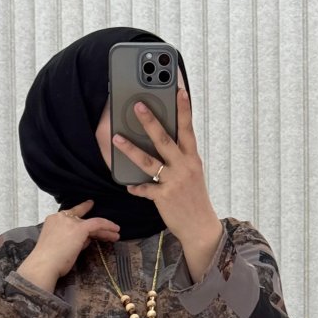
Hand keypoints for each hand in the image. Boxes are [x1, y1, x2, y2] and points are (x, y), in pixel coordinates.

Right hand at [32, 199, 120, 277]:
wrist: (44, 264)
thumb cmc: (48, 261)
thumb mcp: (60, 246)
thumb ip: (73, 240)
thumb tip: (86, 240)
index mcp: (53, 220)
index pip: (70, 215)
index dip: (82, 210)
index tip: (90, 205)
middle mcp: (61, 218)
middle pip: (82, 219)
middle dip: (96, 226)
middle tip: (109, 230)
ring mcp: (70, 222)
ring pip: (91, 223)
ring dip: (104, 229)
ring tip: (115, 234)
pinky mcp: (79, 228)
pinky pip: (97, 223)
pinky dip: (107, 226)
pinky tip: (115, 230)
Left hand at [112, 86, 219, 242]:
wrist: (200, 227)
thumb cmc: (195, 199)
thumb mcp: (194, 174)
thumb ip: (182, 158)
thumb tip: (168, 143)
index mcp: (192, 159)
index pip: (188, 129)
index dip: (184, 109)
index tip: (179, 90)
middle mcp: (183, 167)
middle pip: (165, 140)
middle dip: (150, 121)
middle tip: (138, 105)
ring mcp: (173, 182)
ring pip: (149, 162)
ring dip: (131, 149)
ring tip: (117, 138)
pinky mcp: (163, 198)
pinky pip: (145, 189)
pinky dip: (136, 187)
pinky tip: (128, 185)